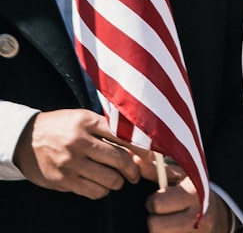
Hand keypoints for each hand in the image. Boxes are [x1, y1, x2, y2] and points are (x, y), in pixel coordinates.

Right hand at [13, 109, 140, 198]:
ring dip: (118, 182)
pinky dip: (102, 191)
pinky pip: (94, 191)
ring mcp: (71, 162)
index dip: (143, 149)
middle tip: (134, 174)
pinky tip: (100, 185)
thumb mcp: (83, 119)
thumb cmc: (62, 127)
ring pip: (110, 179)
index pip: (125, 136)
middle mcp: (80, 141)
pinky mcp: (63, 179)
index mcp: (88, 122)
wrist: (25, 139)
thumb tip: (138, 147)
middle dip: (133, 171)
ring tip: (116, 180)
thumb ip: (108, 129)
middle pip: (121, 159)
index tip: (151, 157)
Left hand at [138, 156, 232, 232]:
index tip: (158, 197)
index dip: (153, 200)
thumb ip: (158, 170)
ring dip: (160, 229)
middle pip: (154, 225)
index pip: (158, 203)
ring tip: (168, 221)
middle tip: (162, 212)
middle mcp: (198, 216)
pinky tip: (173, 229)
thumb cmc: (193, 191)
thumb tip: (136, 160)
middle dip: (154, 218)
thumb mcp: (181, 177)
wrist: (217, 215)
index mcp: (195, 194)